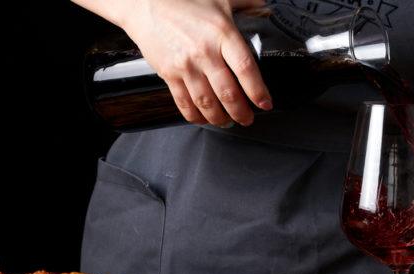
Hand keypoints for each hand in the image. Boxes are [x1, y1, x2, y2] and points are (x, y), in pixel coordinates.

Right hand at [120, 0, 271, 126]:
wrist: (146, 4)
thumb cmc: (183, 1)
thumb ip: (247, 4)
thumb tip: (267, 9)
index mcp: (222, 34)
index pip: (245, 69)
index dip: (257, 91)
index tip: (265, 103)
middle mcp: (205, 52)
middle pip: (228, 93)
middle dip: (241, 112)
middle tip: (247, 119)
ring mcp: (186, 66)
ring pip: (207, 103)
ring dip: (219, 118)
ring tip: (227, 122)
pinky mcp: (169, 74)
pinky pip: (184, 103)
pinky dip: (195, 115)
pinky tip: (203, 118)